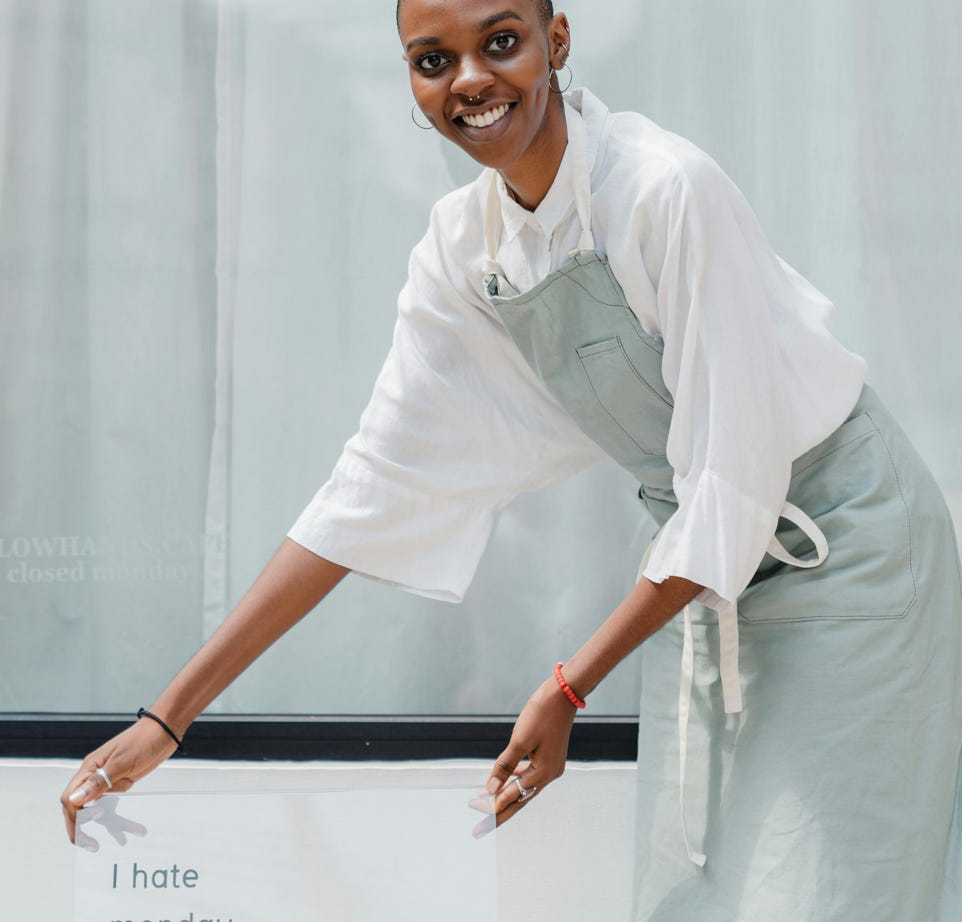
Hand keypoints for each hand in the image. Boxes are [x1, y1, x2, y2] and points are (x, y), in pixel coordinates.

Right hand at [60, 718, 178, 844]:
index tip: (89, 827)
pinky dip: (120, 820)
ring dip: (107, 827)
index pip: (71, 799)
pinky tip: (129, 833)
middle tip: (92, 846)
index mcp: (90, 768)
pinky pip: (115, 806)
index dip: (75, 817)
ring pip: (99, 810)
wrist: (164, 730)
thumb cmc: (144, 739)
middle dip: (83, 829)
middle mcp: (95, 776)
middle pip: (80, 808)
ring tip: (116, 841)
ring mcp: (108, 780)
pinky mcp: (121, 783)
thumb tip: (74, 801)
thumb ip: (99, 782)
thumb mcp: (122, 762)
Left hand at [473, 677, 576, 836]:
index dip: (492, 806)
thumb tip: (490, 789)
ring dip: (503, 797)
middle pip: (518, 800)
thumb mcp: (520, 740)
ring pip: (522, 789)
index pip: (512, 797)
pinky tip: (502, 782)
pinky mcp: (548, 757)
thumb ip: (504, 766)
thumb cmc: (541, 713)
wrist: (563, 693)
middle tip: (477, 831)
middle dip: (497, 814)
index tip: (474, 814)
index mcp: (544, 773)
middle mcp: (549, 774)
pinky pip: (527, 776)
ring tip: (484, 806)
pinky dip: (513, 781)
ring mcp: (550, 766)